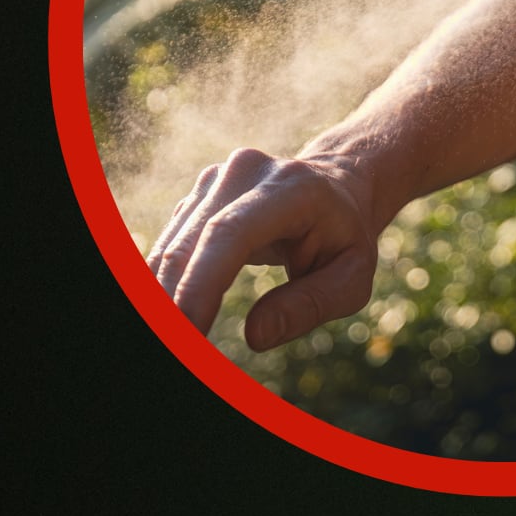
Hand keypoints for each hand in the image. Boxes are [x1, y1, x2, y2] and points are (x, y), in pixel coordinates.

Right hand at [146, 146, 382, 349]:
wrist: (335, 185)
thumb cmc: (345, 239)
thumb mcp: (351, 278)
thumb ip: (308, 305)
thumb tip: (255, 337)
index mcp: (292, 188)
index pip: (231, 233)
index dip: (202, 282)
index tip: (188, 330)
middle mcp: (245, 172)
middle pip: (192, 240)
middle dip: (173, 297)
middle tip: (179, 344)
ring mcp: (217, 178)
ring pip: (173, 243)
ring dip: (164, 293)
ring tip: (177, 333)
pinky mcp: (199, 194)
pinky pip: (172, 242)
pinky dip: (167, 282)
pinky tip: (171, 311)